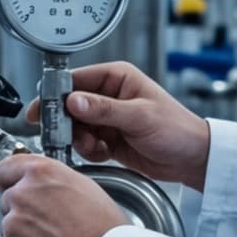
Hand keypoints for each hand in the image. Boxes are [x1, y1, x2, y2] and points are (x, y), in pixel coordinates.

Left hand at [0, 153, 129, 236]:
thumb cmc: (103, 228)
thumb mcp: (82, 186)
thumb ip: (51, 181)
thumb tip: (39, 185)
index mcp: (40, 173)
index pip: (5, 168)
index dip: (9, 179)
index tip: (9, 185)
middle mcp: (22, 195)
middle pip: (9, 199)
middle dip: (23, 210)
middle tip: (49, 224)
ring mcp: (13, 225)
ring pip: (9, 227)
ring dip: (23, 234)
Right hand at [29, 61, 211, 189]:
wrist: (192, 158)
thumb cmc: (177, 129)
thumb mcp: (139, 117)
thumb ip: (104, 109)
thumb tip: (73, 101)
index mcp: (116, 78)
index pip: (75, 80)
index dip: (56, 95)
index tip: (43, 111)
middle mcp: (108, 95)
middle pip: (70, 106)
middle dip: (67, 124)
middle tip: (68, 136)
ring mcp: (107, 117)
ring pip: (75, 127)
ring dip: (79, 140)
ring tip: (96, 146)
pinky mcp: (107, 138)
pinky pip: (85, 143)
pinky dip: (90, 151)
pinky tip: (105, 153)